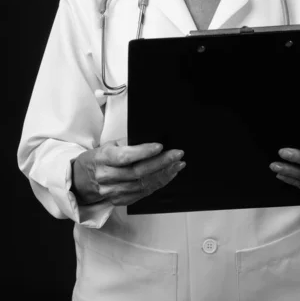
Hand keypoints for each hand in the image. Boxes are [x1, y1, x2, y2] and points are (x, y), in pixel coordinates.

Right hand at [71, 139, 185, 205]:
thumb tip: (151, 141)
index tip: (160, 146)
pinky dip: (158, 184)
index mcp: (102, 158)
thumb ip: (126, 144)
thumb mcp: (106, 146)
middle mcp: (107, 177)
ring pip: (142, 185)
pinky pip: (143, 193)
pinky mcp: (119, 200)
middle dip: (161, 163)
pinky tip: (169, 175)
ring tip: (178, 164)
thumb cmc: (97, 159)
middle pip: (137, 172)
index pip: (125, 157)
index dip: (143, 152)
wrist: (80, 182)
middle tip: (177, 154)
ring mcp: (113, 191)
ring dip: (164, 174)